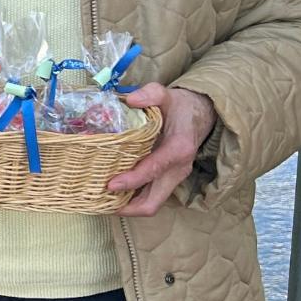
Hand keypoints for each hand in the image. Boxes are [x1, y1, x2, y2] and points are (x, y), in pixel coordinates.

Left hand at [107, 84, 218, 216]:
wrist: (200, 114)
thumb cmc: (179, 106)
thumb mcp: (166, 94)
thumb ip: (151, 94)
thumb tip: (131, 100)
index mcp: (178, 149)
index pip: (153, 171)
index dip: (131, 180)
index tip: (110, 185)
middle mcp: (178, 169)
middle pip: (153, 202)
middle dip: (127, 207)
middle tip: (99, 202)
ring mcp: (175, 177)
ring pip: (152, 203)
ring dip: (128, 206)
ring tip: (101, 202)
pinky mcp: (169, 179)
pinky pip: (151, 196)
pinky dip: (133, 199)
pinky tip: (113, 193)